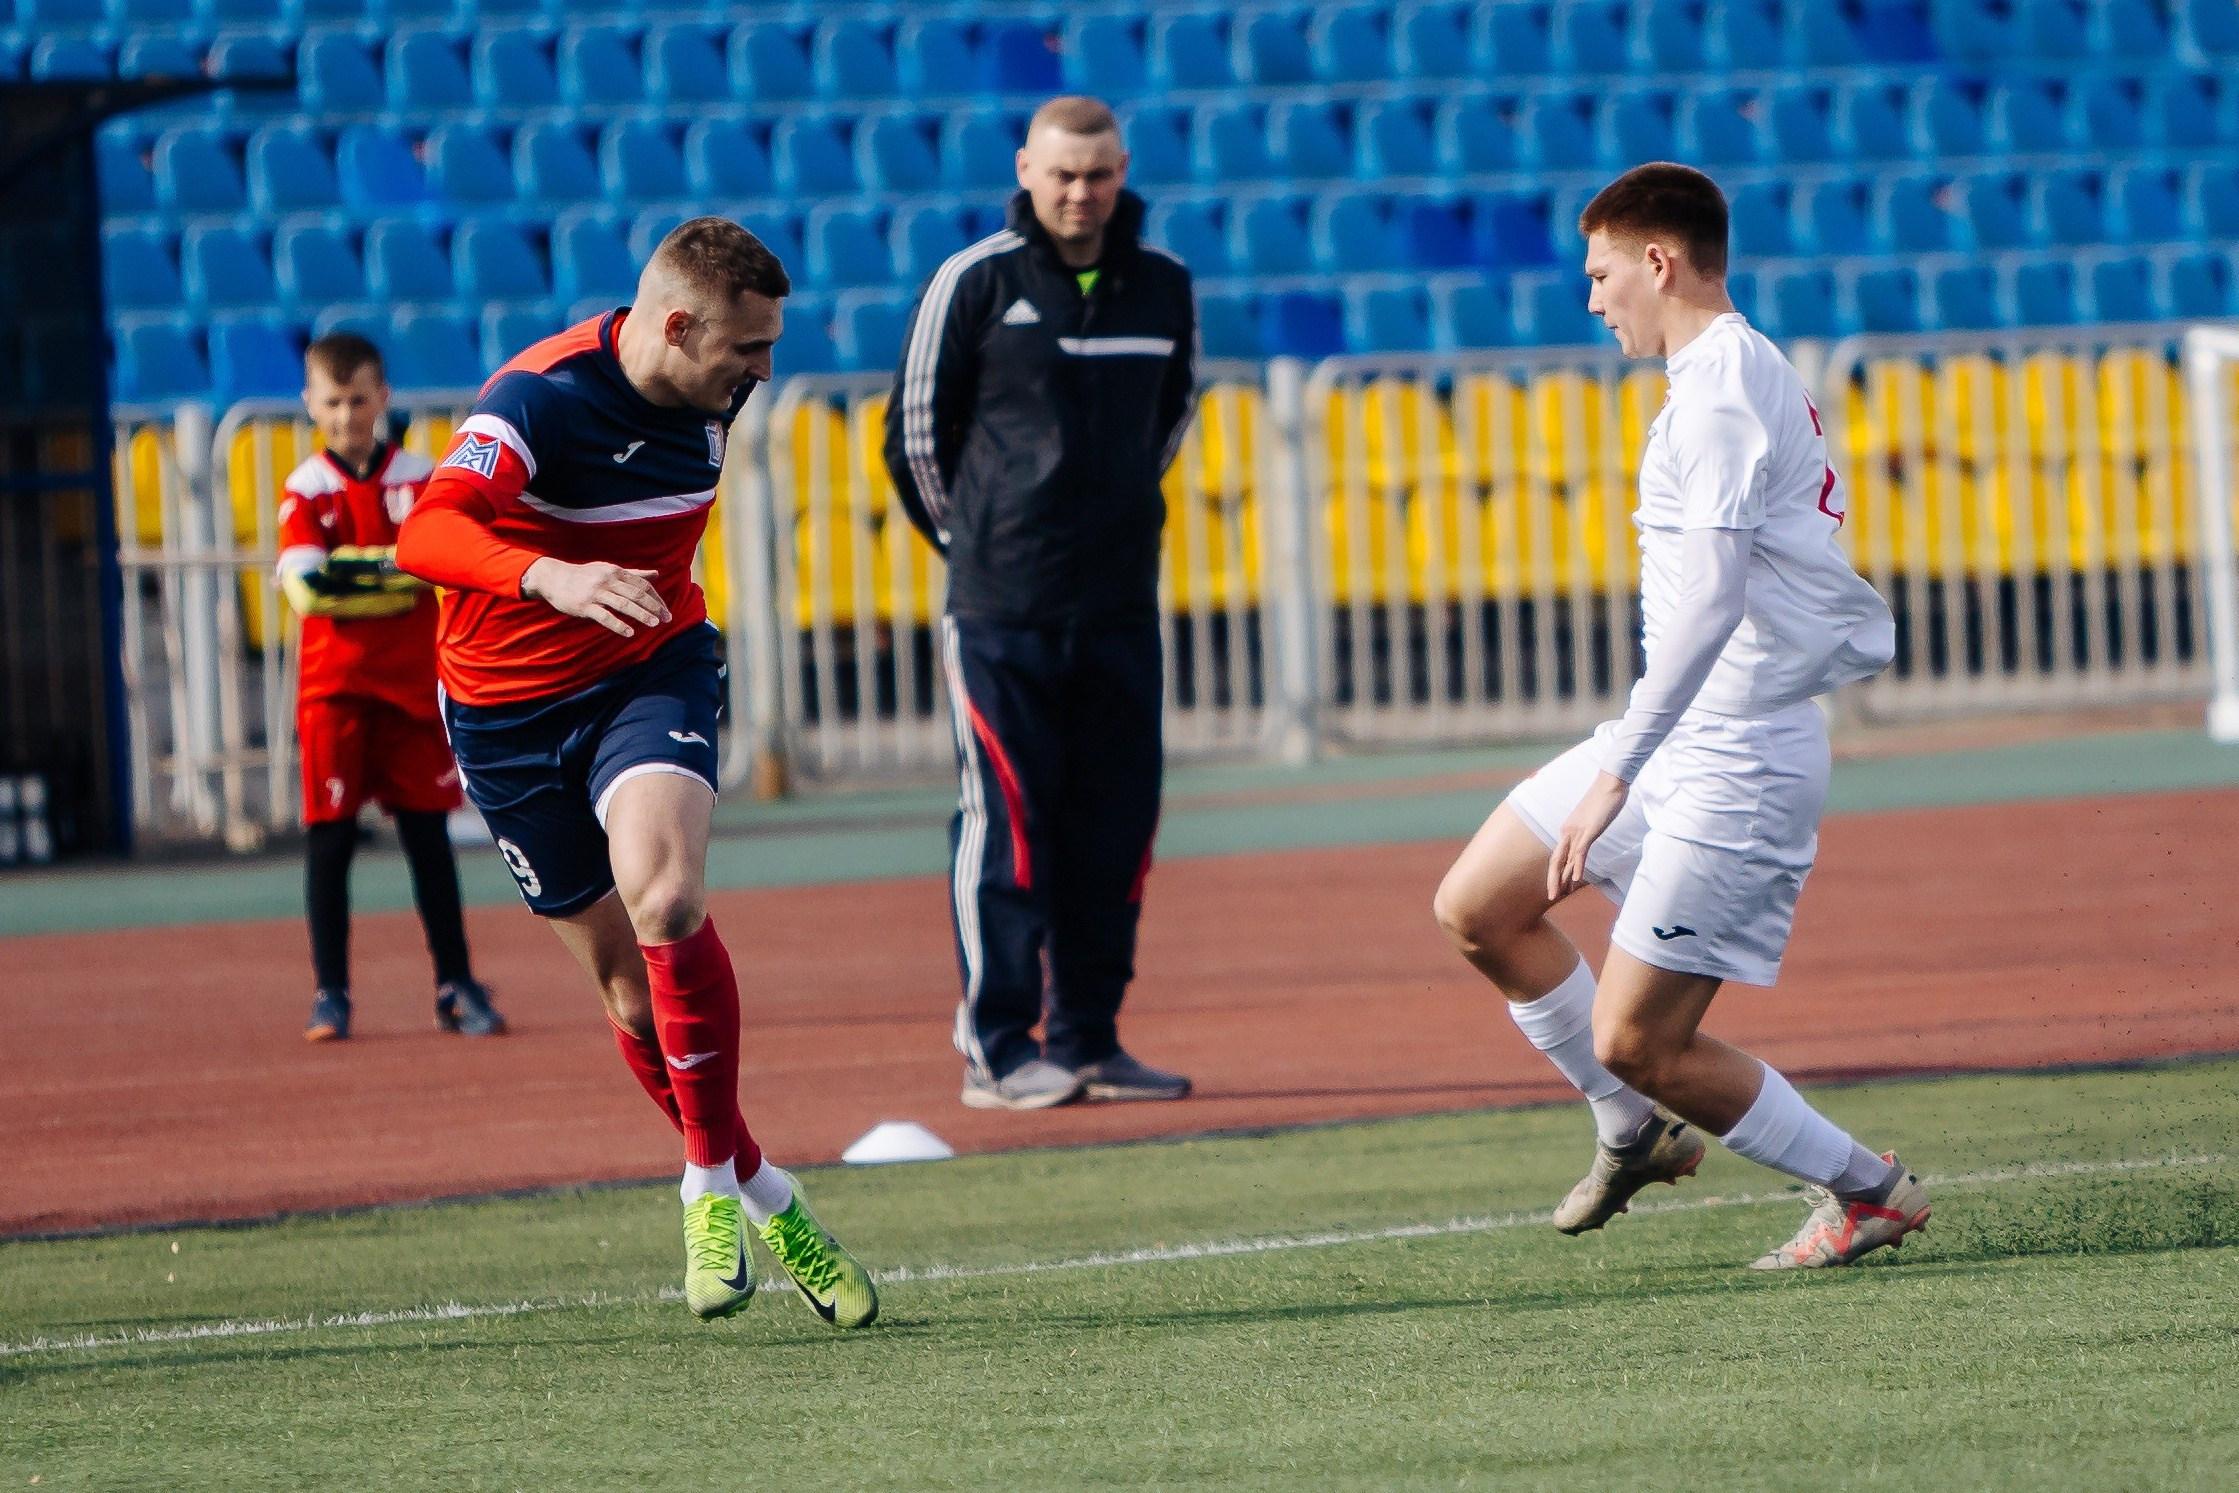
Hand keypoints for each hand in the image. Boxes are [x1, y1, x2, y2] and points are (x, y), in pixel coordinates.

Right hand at [521, 558, 671, 638]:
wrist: (555, 579)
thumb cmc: (585, 576)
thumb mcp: (609, 570)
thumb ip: (633, 574)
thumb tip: (656, 574)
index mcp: (616, 572)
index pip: (642, 585)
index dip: (656, 599)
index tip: (666, 611)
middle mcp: (608, 580)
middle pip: (637, 594)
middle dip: (654, 607)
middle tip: (667, 619)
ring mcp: (596, 593)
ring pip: (624, 605)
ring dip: (641, 615)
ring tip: (654, 624)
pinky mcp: (585, 606)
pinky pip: (605, 617)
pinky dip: (619, 625)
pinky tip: (630, 633)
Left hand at [1547, 771, 1629, 901]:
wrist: (1611, 781)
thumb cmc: (1604, 798)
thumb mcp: (1593, 818)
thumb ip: (1588, 830)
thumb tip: (1588, 840)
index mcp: (1568, 829)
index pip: (1559, 855)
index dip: (1557, 873)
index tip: (1558, 887)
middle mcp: (1568, 831)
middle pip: (1557, 860)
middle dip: (1553, 880)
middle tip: (1552, 897)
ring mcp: (1578, 830)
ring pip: (1566, 859)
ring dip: (1562, 878)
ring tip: (1560, 894)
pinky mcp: (1589, 829)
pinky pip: (1581, 851)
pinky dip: (1578, 866)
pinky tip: (1576, 879)